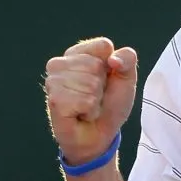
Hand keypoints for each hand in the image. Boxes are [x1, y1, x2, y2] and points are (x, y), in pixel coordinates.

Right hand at [44, 37, 137, 165]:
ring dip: (95, 100)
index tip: (107, 79)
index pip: (103, 45)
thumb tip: (113, 60)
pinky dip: (90, 111)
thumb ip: (127, 58)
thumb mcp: (127, 78)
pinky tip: (82, 114)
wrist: (101, 134)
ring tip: (88, 106)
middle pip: (96, 65)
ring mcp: (53, 82)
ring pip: (89, 83)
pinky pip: (84, 101)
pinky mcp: (54, 100)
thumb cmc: (110, 104)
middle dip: (103, 85)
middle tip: (96, 96)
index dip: (113, 65)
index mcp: (78, 52)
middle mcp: (60, 63)